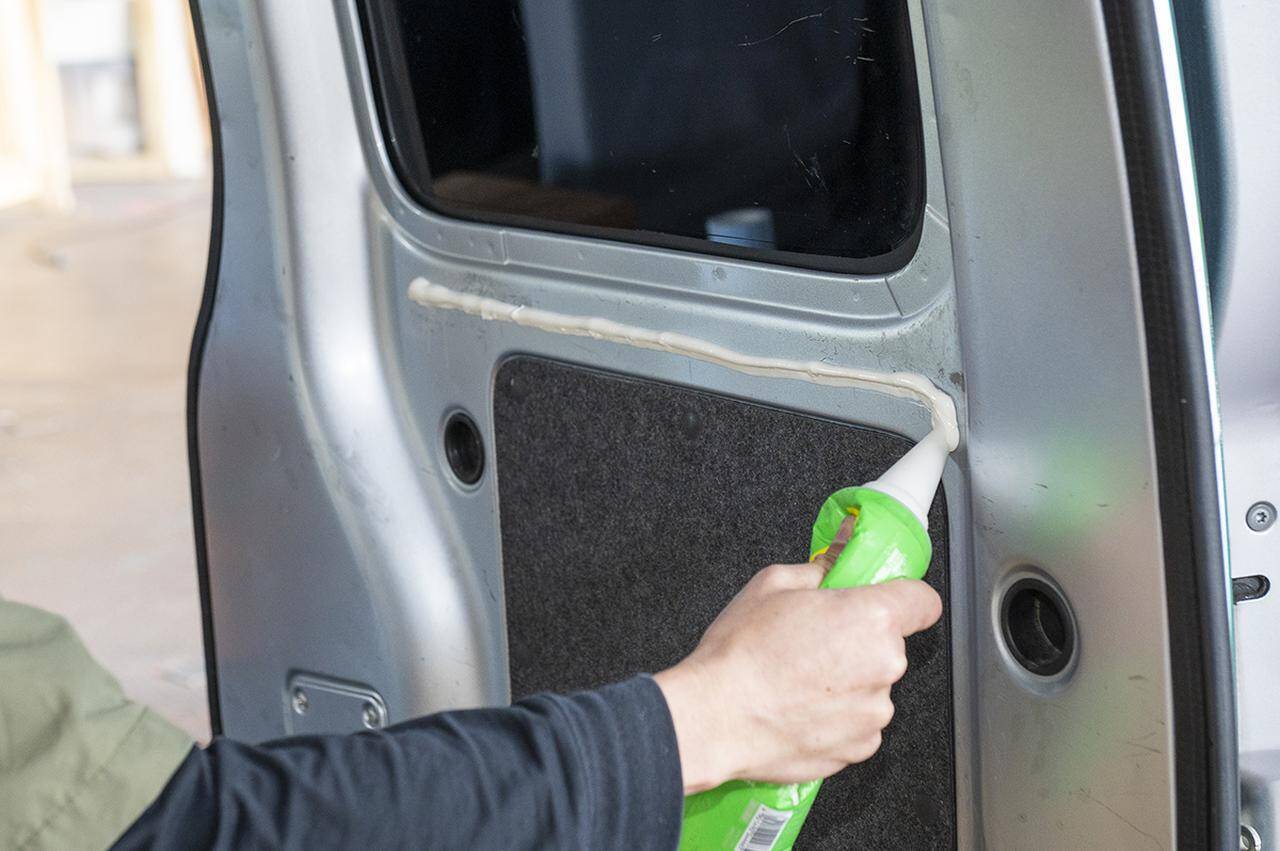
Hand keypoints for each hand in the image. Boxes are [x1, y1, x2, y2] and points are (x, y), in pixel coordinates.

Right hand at [653, 517, 941, 793]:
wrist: (715, 717)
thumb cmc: (740, 653)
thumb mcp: (771, 585)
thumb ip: (817, 570)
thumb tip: (835, 560)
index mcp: (870, 618)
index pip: (923, 601)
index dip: (904, 597)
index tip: (888, 601)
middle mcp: (883, 666)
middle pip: (889, 645)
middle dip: (858, 641)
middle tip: (813, 640)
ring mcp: (874, 711)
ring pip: (872, 685)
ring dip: (847, 681)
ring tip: (798, 680)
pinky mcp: (860, 747)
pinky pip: (858, 722)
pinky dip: (836, 716)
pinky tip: (800, 707)